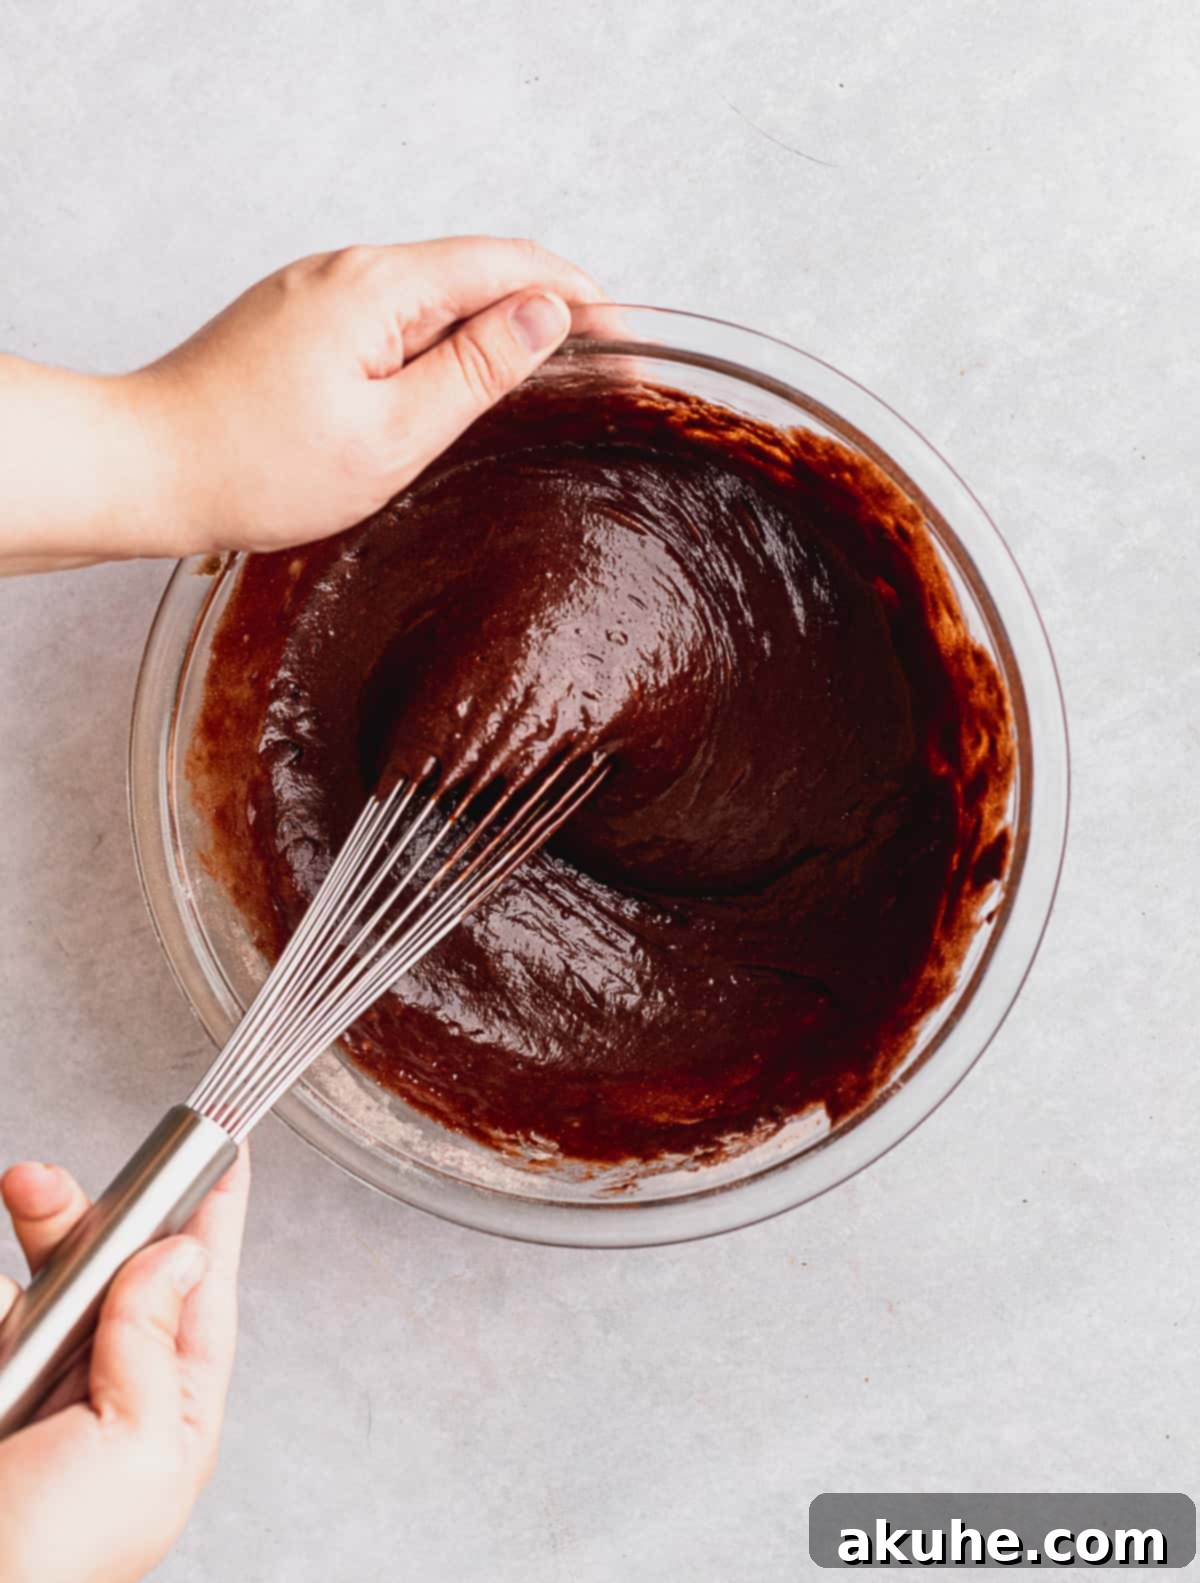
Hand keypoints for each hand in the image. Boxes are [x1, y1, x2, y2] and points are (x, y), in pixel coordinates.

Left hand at [0, 235, 601, 573]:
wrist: (146, 468)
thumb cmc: (257, 466)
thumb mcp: (392, 432)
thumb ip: (476, 369)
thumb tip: (547, 313)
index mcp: (379, 286)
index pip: (510, 264)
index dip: (583, 297)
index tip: (629, 346)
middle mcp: (350, 269)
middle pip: (477, 271)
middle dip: (548, 313)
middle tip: (601, 375)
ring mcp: (321, 292)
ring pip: (436, 297)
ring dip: (496, 331)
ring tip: (545, 388)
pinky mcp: (303, 321)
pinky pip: (395, 318)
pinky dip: (443, 345)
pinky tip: (460, 391)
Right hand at [0, 1149, 249, 1582]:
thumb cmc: (50, 1565)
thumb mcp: (136, 1449)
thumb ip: (155, 1346)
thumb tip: (178, 1255)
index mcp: (171, 1414)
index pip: (202, 1291)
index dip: (211, 1218)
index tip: (225, 1150)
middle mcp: (110, 1394)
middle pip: (114, 1270)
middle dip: (83, 1217)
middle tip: (41, 1180)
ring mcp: (42, 1389)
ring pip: (46, 1283)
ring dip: (33, 1235)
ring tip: (14, 1197)